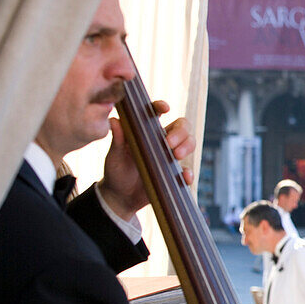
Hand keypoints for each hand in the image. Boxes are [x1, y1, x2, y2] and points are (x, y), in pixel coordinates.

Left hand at [98, 100, 194, 220]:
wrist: (120, 197)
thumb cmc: (116, 171)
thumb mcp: (114, 155)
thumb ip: (117, 139)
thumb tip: (114, 120)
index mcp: (146, 132)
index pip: (157, 113)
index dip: (162, 107)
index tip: (165, 108)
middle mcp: (162, 142)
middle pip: (182, 127)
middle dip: (181, 132)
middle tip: (169, 143)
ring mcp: (170, 157)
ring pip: (190, 143)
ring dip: (187, 146)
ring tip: (176, 156)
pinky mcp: (174, 175)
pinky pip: (188, 171)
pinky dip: (189, 173)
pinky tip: (184, 177)